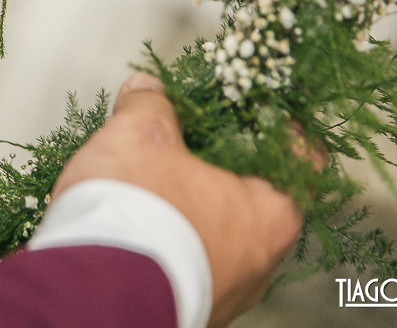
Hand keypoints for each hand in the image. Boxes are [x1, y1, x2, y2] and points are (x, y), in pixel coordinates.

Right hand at [54, 73, 304, 327]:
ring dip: (197, 206)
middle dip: (225, 166)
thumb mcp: (139, 135)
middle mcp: (259, 263)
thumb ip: (150, 105)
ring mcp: (225, 291)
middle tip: (196, 140)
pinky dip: (175, 239)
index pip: (302, 160)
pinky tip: (143, 220)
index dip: (280, 127)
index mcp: (268, 214)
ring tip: (158, 181)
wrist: (94, 295)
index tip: (259, 110)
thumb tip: (148, 92)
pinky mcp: (190, 308)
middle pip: (259, 198)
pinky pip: (192, 262)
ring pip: (224, 235)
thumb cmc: (135, 222)